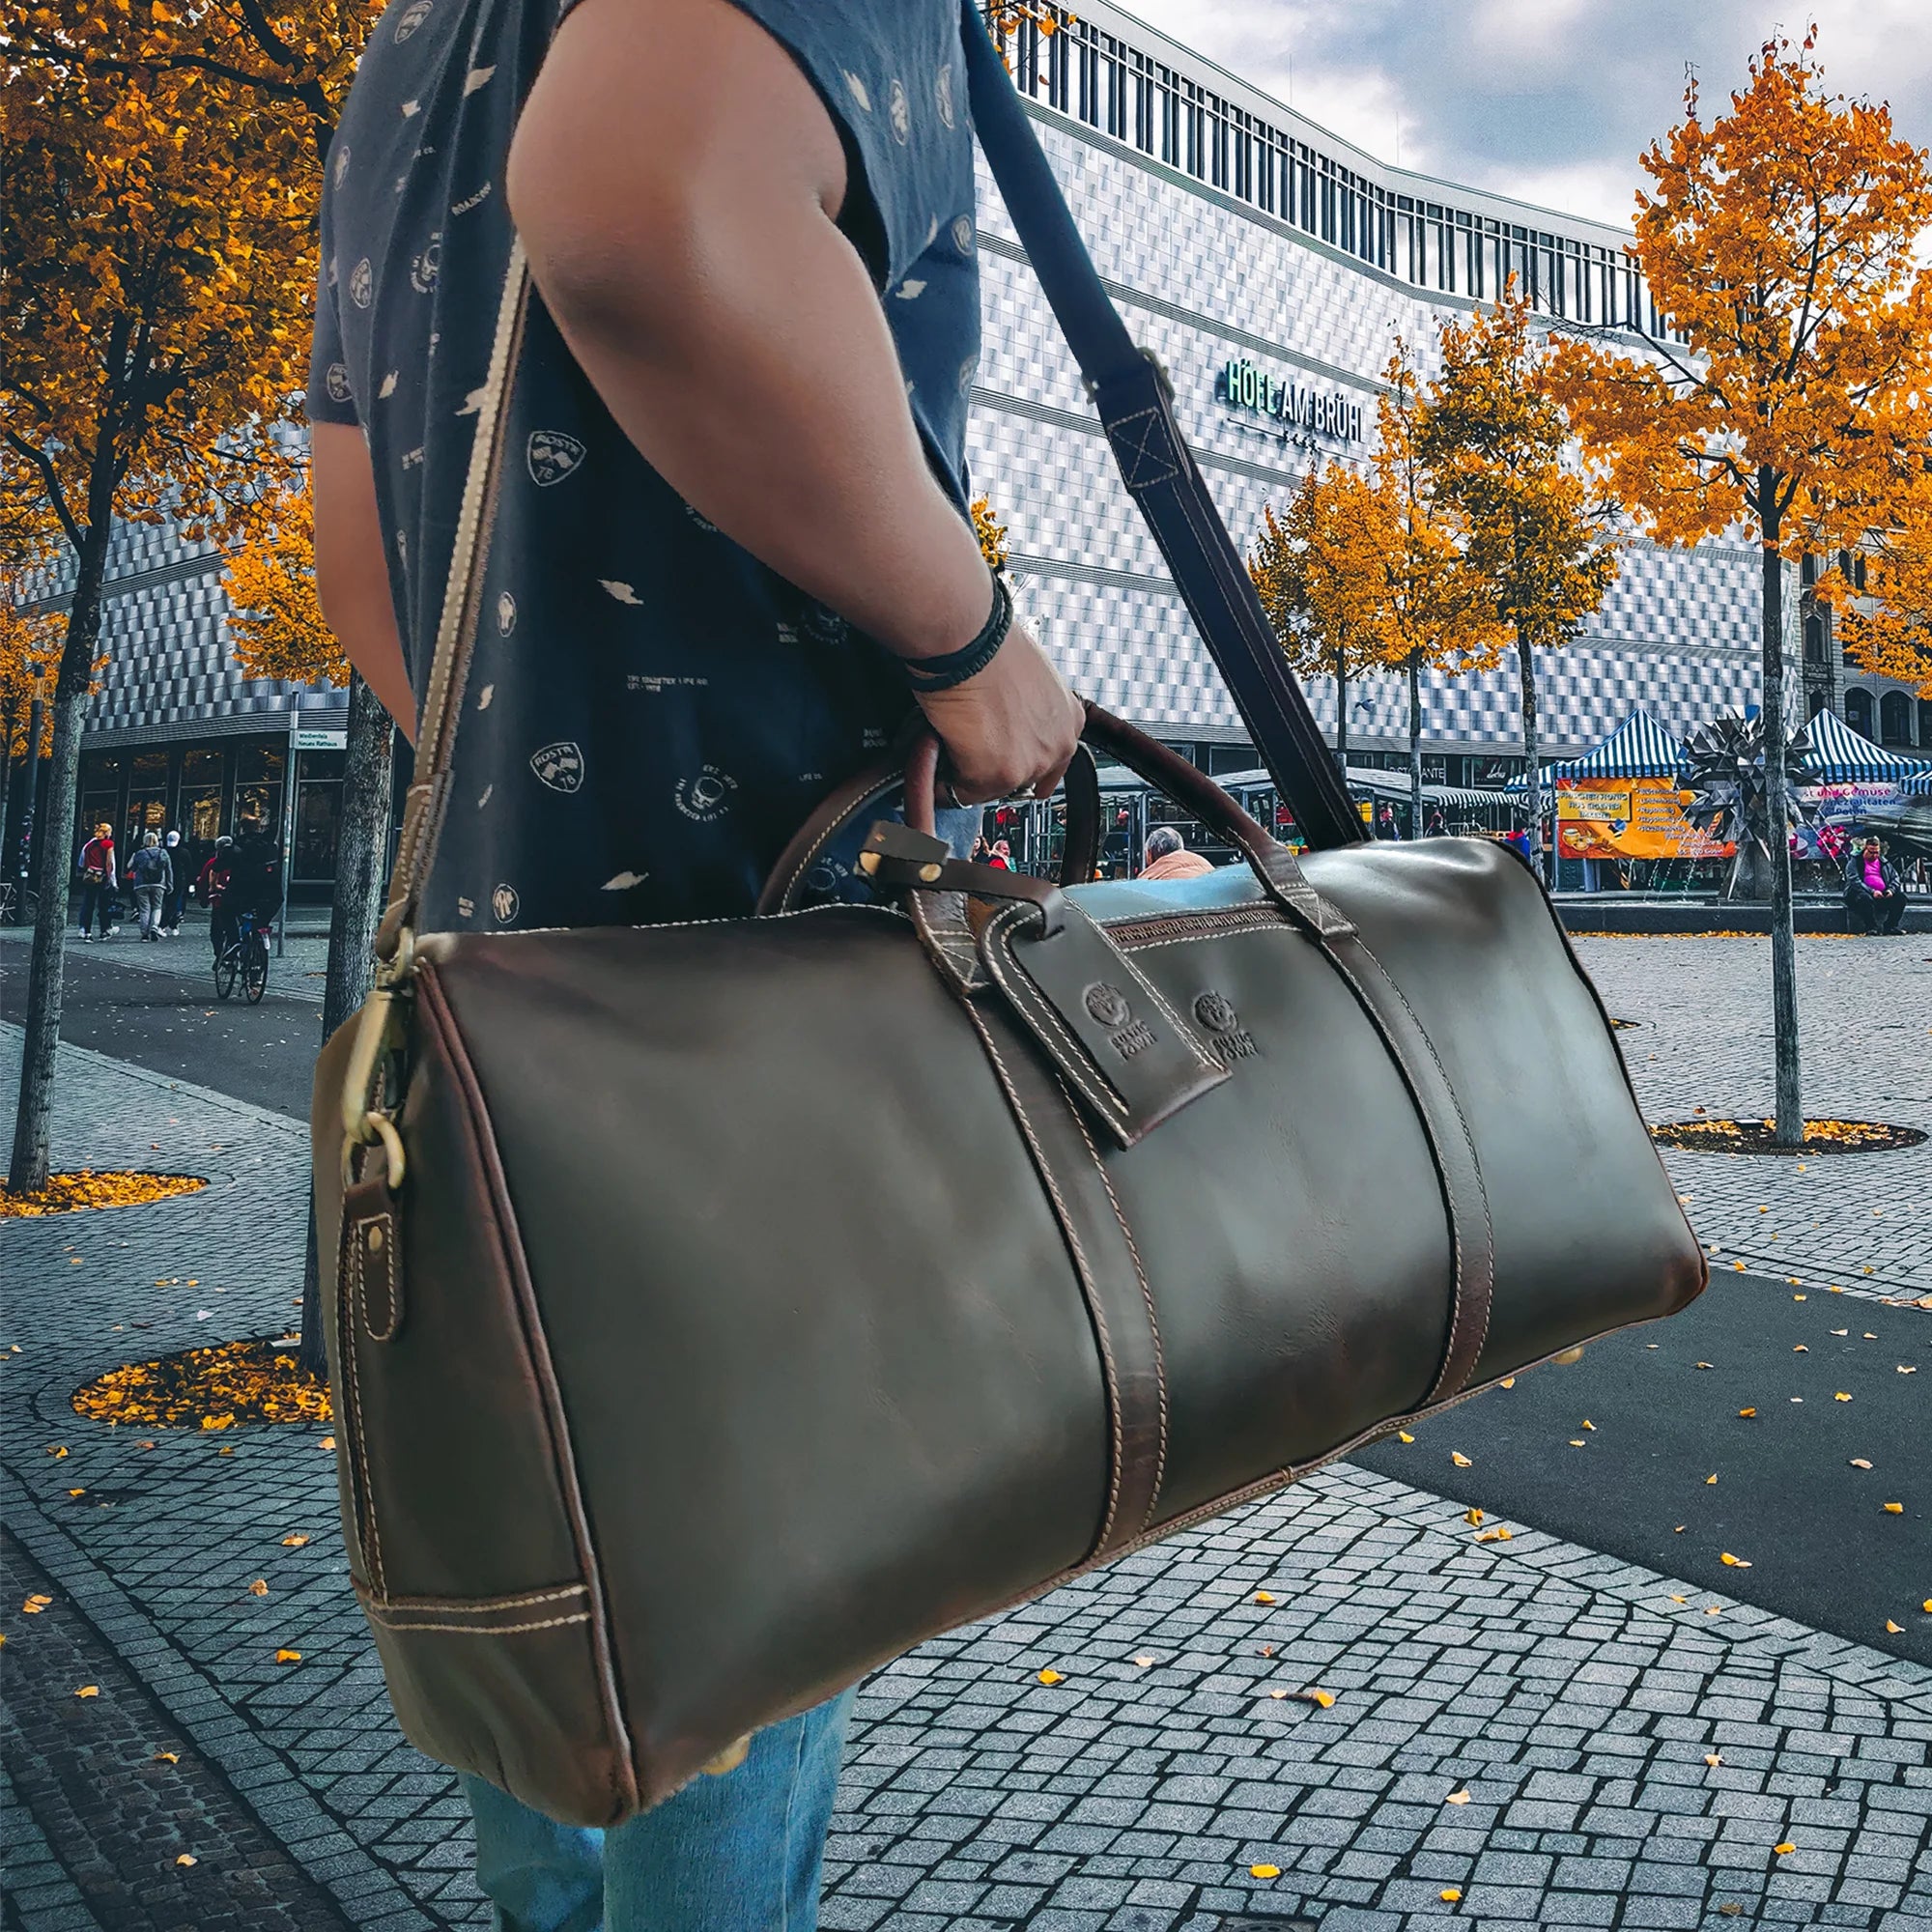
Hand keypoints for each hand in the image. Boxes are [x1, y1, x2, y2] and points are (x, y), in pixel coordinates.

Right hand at [913, 619, 1084, 805]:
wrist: (967, 638)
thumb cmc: (986, 642)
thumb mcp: (1025, 675)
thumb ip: (1022, 706)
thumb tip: (1000, 718)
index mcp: (1068, 719)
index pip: (1051, 764)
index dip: (1019, 765)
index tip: (1004, 768)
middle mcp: (1057, 745)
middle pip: (1014, 779)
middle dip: (985, 766)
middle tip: (962, 740)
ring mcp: (1030, 764)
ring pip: (985, 787)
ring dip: (960, 769)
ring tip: (947, 734)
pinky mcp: (998, 775)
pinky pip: (958, 792)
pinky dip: (938, 777)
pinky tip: (934, 746)